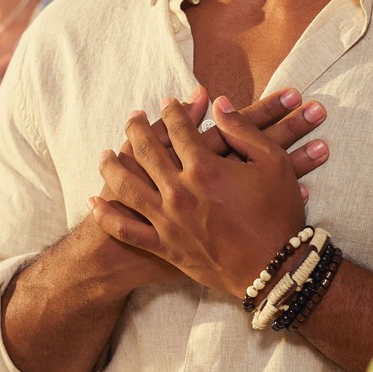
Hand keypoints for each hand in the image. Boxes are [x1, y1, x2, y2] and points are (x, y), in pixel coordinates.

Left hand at [89, 87, 328, 296]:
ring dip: (111, 166)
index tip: (167, 102)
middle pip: (146, 151)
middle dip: (137, 129)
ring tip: (105, 154)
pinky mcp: (164, 246)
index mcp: (204, 167)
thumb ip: (244, 130)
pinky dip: (106, 216)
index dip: (172, 110)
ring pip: (126, 186)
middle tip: (133, 117)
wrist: (275, 269)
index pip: (178, 128)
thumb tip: (220, 104)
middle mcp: (179, 191)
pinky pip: (126, 230)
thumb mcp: (274, 164)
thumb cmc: (278, 215)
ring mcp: (167, 220)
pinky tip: (94, 201)